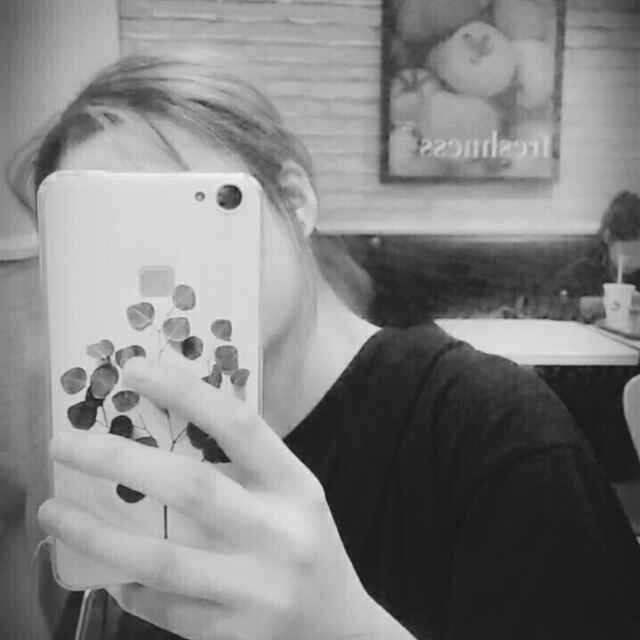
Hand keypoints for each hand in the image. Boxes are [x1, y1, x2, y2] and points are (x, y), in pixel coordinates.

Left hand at [38, 358, 391, 639]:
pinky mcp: (234, 634)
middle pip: (190, 487)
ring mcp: (256, 590)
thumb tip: (171, 426)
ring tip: (54, 511)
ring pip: (161, 558)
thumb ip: (245, 466)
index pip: (239, 426)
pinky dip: (129, 587)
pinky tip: (106, 572)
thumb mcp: (292, 494)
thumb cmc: (307, 544)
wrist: (339, 628)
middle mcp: (278, 534)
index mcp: (294, 487)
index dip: (186, 392)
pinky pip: (165, 608)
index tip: (135, 371)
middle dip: (119, 459)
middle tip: (64, 442)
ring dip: (98, 534)